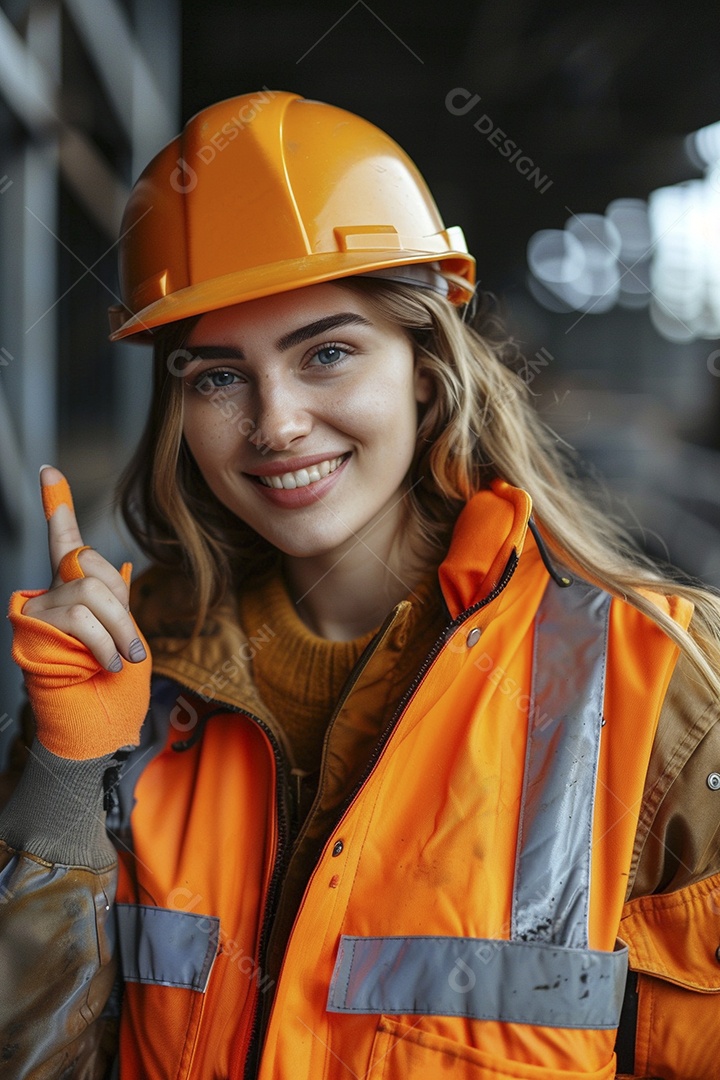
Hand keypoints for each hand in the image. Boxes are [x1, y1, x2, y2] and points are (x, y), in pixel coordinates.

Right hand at [22, 467, 145, 671]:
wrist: (94, 717)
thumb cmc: (109, 678)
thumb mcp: (120, 630)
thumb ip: (114, 599)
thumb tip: (118, 572)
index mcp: (74, 587)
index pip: (64, 539)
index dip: (57, 504)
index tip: (47, 469)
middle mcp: (49, 591)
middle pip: (91, 568)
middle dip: (121, 606)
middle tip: (131, 643)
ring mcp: (38, 609)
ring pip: (88, 593)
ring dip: (118, 629)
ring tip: (125, 658)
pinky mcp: (33, 627)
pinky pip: (79, 617)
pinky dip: (103, 642)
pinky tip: (109, 663)